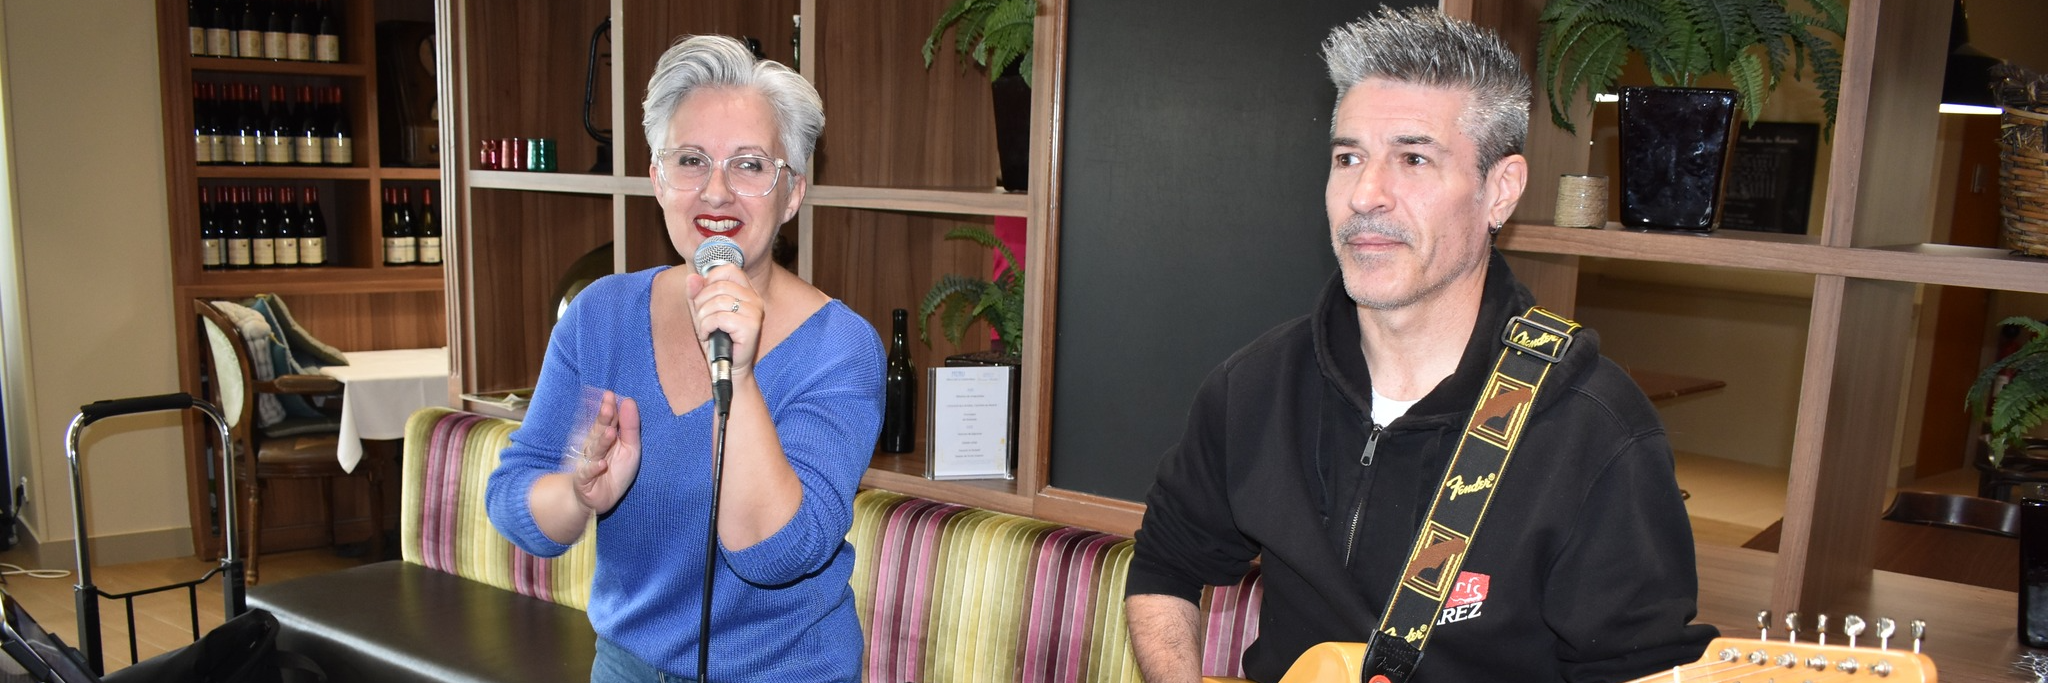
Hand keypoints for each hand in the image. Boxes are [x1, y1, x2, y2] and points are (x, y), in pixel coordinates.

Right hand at [570, 390, 640, 514]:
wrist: (600, 499)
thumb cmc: (616, 470)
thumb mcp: (630, 448)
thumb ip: (630, 427)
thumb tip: (629, 401)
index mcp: (605, 436)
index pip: (607, 420)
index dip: (609, 408)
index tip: (610, 394)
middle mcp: (594, 446)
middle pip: (598, 431)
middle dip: (603, 419)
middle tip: (608, 406)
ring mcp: (587, 462)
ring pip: (594, 450)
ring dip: (602, 442)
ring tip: (611, 433)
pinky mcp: (584, 479)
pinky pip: (587, 473)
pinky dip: (594, 469)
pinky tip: (601, 464)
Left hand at [686, 263, 764, 377]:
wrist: (727, 368)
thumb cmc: (717, 340)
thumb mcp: (702, 312)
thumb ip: (696, 294)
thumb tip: (692, 277)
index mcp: (747, 292)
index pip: (728, 269)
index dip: (709, 280)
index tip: (703, 298)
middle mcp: (755, 299)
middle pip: (719, 285)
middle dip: (701, 302)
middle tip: (702, 319)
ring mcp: (755, 312)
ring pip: (718, 301)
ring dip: (703, 317)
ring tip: (705, 329)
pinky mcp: (751, 326)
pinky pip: (719, 317)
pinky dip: (706, 327)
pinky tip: (709, 336)